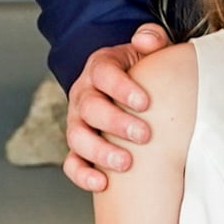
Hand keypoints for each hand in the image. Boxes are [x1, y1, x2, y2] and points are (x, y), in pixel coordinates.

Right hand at [64, 24, 170, 190]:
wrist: (126, 88)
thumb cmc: (142, 70)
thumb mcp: (147, 50)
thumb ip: (151, 39)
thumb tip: (147, 40)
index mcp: (100, 68)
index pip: (104, 74)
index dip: (122, 88)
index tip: (145, 103)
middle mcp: (84, 95)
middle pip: (90, 108)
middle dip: (115, 122)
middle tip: (144, 135)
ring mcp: (78, 122)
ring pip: (77, 137)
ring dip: (99, 151)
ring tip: (126, 163)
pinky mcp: (78, 147)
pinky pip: (72, 163)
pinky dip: (82, 175)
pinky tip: (102, 184)